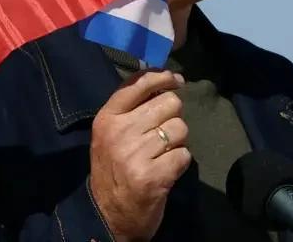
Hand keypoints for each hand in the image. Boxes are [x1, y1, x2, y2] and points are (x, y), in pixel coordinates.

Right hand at [89, 70, 191, 241]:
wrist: (108, 215)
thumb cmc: (113, 169)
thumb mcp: (111, 134)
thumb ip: (132, 107)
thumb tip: (164, 79)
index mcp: (107, 118)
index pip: (138, 84)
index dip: (162, 77)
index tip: (176, 80)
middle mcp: (120, 132)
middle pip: (169, 103)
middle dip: (172, 117)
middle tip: (162, 134)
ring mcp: (136, 154)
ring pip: (180, 128)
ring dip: (177, 141)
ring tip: (162, 154)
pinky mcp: (153, 176)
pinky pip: (185, 154)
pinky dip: (180, 162)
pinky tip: (166, 170)